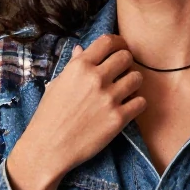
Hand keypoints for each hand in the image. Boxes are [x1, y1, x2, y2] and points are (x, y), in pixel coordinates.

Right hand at [7, 34, 145, 189]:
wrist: (48, 148)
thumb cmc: (49, 116)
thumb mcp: (56, 84)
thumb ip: (73, 65)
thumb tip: (82, 49)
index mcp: (79, 67)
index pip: (108, 42)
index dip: (118, 42)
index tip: (120, 47)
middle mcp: (95, 79)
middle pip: (126, 57)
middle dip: (126, 62)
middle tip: (122, 71)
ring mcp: (108, 99)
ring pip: (137, 78)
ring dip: (133, 82)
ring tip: (125, 90)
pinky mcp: (118, 119)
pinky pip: (141, 102)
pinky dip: (137, 103)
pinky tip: (127, 107)